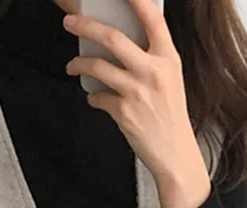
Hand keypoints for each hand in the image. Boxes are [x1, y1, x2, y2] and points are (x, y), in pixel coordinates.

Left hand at [62, 0, 211, 207]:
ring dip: (79, 64)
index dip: (135, 0)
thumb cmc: (171, 116)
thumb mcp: (170, 80)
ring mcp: (137, 92)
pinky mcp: (124, 113)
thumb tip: (119, 42)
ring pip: (98, 66)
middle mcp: (153, 71)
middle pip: (113, 38)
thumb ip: (151, 58)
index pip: (152, 19)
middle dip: (86, 26)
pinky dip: (92, 96)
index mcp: (168, 58)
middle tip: (70, 23)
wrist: (175, 154)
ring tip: (72, 65)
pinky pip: (98, 97)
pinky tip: (94, 98)